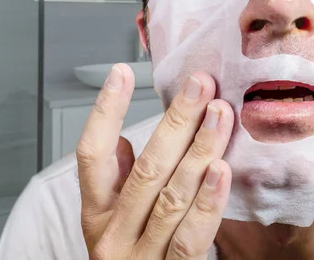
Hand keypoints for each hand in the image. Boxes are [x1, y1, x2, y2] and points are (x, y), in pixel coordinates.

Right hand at [76, 64, 233, 258]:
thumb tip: (124, 135)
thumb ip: (118, 180)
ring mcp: (140, 256)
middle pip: (144, 169)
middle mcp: (114, 234)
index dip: (105, 111)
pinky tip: (221, 168)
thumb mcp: (115, 220)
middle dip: (175, 122)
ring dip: (198, 150)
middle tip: (200, 84)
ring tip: (219, 112)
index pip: (92, 155)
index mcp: (97, 214)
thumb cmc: (132, 254)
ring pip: (171, 196)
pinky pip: (191, 236)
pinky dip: (207, 201)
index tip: (122, 72)